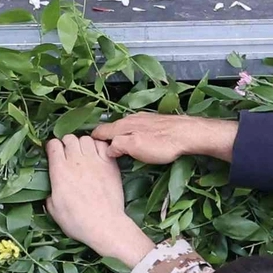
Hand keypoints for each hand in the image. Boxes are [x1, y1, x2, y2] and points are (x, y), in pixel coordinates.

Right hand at [43, 134, 154, 268]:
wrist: (105, 225)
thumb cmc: (77, 221)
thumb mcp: (54, 210)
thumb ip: (50, 194)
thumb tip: (51, 190)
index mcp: (59, 171)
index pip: (53, 144)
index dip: (52, 147)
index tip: (54, 154)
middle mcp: (76, 161)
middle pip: (69, 138)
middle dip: (67, 143)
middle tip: (69, 154)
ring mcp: (95, 161)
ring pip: (86, 138)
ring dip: (82, 143)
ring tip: (83, 154)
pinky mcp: (110, 164)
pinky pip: (102, 144)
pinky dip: (98, 146)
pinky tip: (97, 155)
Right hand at [91, 111, 239, 167]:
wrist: (187, 134)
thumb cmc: (162, 143)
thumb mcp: (135, 147)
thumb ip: (117, 146)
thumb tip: (106, 149)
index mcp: (122, 126)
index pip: (99, 131)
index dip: (90, 141)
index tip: (85, 150)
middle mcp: (129, 119)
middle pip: (110, 129)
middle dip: (101, 138)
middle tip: (96, 152)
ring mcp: (142, 120)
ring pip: (121, 127)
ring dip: (114, 136)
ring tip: (111, 149)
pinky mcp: (153, 123)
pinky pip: (133, 127)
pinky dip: (127, 134)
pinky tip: (132, 141)